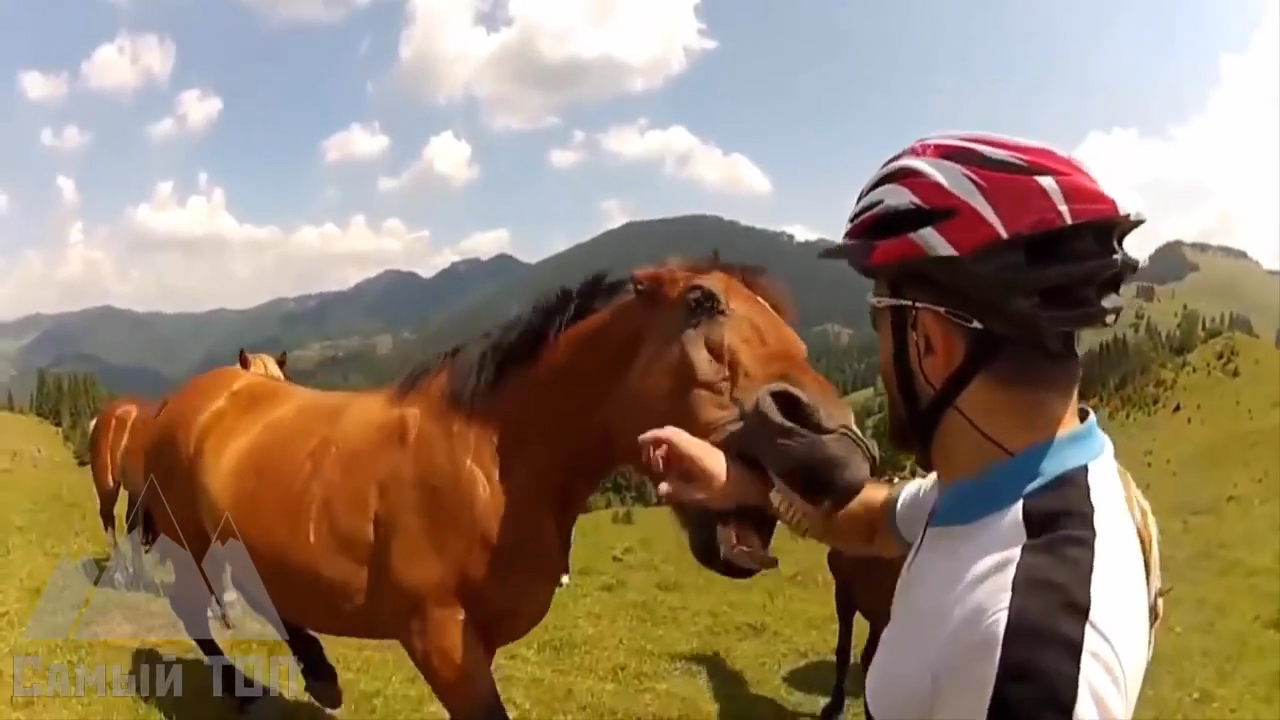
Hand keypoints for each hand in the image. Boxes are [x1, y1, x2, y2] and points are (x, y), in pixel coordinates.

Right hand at [637, 426, 767, 508]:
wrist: (755, 484)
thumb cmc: (727, 488)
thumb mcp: (700, 494)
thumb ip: (678, 490)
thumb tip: (660, 487)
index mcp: (692, 450)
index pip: (668, 435)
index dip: (652, 436)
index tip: (639, 442)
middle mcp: (697, 444)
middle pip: (672, 434)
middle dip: (657, 443)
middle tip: (649, 460)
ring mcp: (704, 447)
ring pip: (680, 440)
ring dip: (667, 449)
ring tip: (662, 467)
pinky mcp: (710, 452)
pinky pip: (687, 446)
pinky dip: (677, 453)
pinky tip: (677, 469)